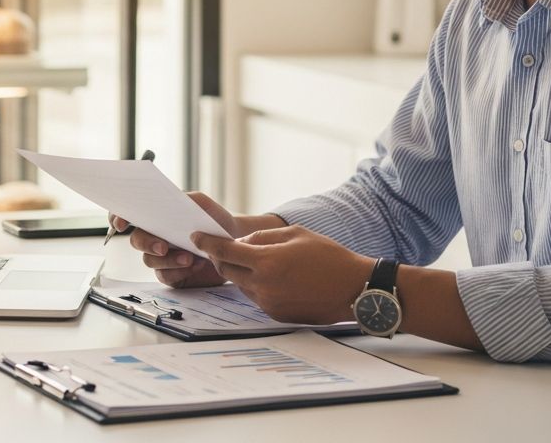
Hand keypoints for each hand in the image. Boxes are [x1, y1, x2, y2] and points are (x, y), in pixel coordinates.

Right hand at [109, 193, 241, 288]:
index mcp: (156, 217)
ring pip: (150, 260)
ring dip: (168, 259)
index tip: (121, 223)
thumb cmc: (214, 220)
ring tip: (189, 258)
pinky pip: (165, 276)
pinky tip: (195, 265)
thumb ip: (184, 199)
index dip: (118, 218)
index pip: (128, 215)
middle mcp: (154, 237)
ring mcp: (161, 257)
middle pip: (136, 241)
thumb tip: (171, 199)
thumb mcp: (201, 203)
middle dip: (147, 243)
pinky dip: (179, 271)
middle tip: (163, 246)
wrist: (234, 242)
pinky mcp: (172, 274)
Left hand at [191, 225, 372, 324]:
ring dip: (242, 272)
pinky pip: (256, 297)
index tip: (196, 237)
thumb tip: (241, 244)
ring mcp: (269, 303)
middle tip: (224, 247)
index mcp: (267, 262)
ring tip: (261, 261)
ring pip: (241, 284)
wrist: (354, 289)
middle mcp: (263, 286)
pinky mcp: (276, 315)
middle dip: (221, 257)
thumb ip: (263, 238)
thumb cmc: (329, 257)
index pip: (225, 251)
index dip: (207, 243)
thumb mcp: (295, 235)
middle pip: (227, 270)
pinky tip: (276, 278)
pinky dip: (257, 285)